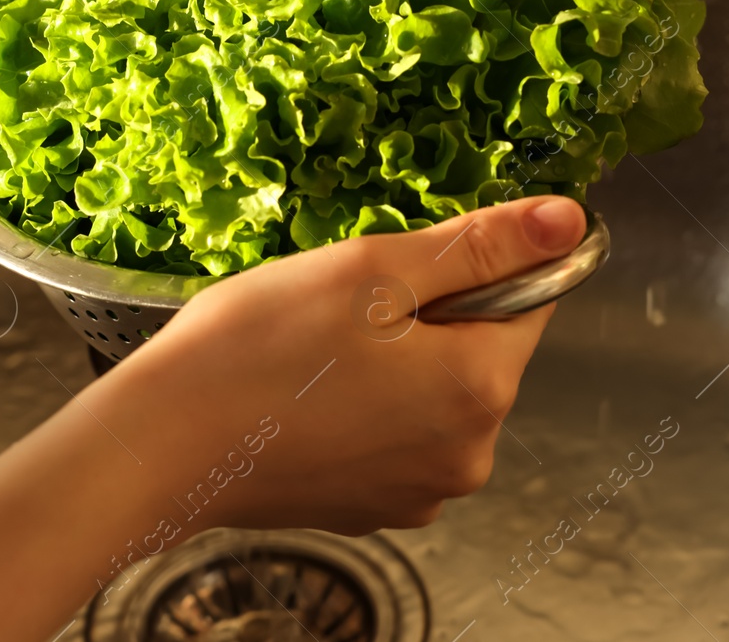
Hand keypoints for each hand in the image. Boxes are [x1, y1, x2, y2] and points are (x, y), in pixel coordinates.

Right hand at [87, 194, 582, 534]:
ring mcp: (418, 491)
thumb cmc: (257, 349)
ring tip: (314, 349)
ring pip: (432, 395)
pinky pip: (392, 437)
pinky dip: (361, 409)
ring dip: (392, 363)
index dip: (470, 266)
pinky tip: (304, 392)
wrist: (161, 443)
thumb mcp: (373, 269)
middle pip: (478, 351)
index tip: (404, 263)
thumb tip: (567, 221)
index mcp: (480, 388)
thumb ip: (480, 246)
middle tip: (344, 302)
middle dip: (425, 317)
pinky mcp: (371, 507)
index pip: (529, 301)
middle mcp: (467, 456)